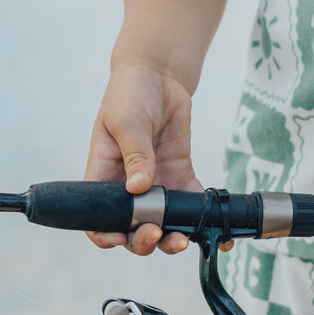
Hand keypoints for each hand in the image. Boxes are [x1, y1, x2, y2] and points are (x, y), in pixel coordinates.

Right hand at [83, 62, 200, 255]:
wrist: (157, 75)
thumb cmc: (129, 95)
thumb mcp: (127, 122)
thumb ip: (135, 154)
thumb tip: (139, 187)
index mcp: (104, 177)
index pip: (98, 219)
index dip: (107, 235)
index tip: (122, 237)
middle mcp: (127, 188)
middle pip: (132, 228)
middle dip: (144, 239)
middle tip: (157, 234)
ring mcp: (155, 184)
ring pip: (162, 222)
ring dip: (172, 236)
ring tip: (184, 239)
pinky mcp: (178, 175)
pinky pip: (189, 201)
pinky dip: (201, 216)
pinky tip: (214, 227)